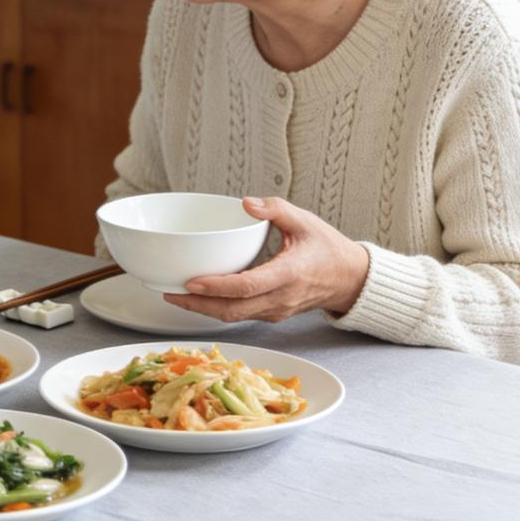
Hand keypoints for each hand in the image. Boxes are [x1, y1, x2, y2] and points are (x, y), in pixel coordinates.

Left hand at [164, 197, 369, 322]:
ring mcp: (276, 311)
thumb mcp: (305, 221)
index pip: (248, 286)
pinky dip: (217, 309)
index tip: (191, 281)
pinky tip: (198, 298)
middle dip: (197, 304)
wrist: (350, 279)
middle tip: (169, 292)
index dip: (217, 286)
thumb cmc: (327, 248)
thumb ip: (276, 209)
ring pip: (234, 317)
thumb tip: (246, 203)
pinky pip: (240, 316)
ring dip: (203, 309)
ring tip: (175, 295)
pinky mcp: (272, 314)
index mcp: (289, 274)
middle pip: (233, 310)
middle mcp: (281, 298)